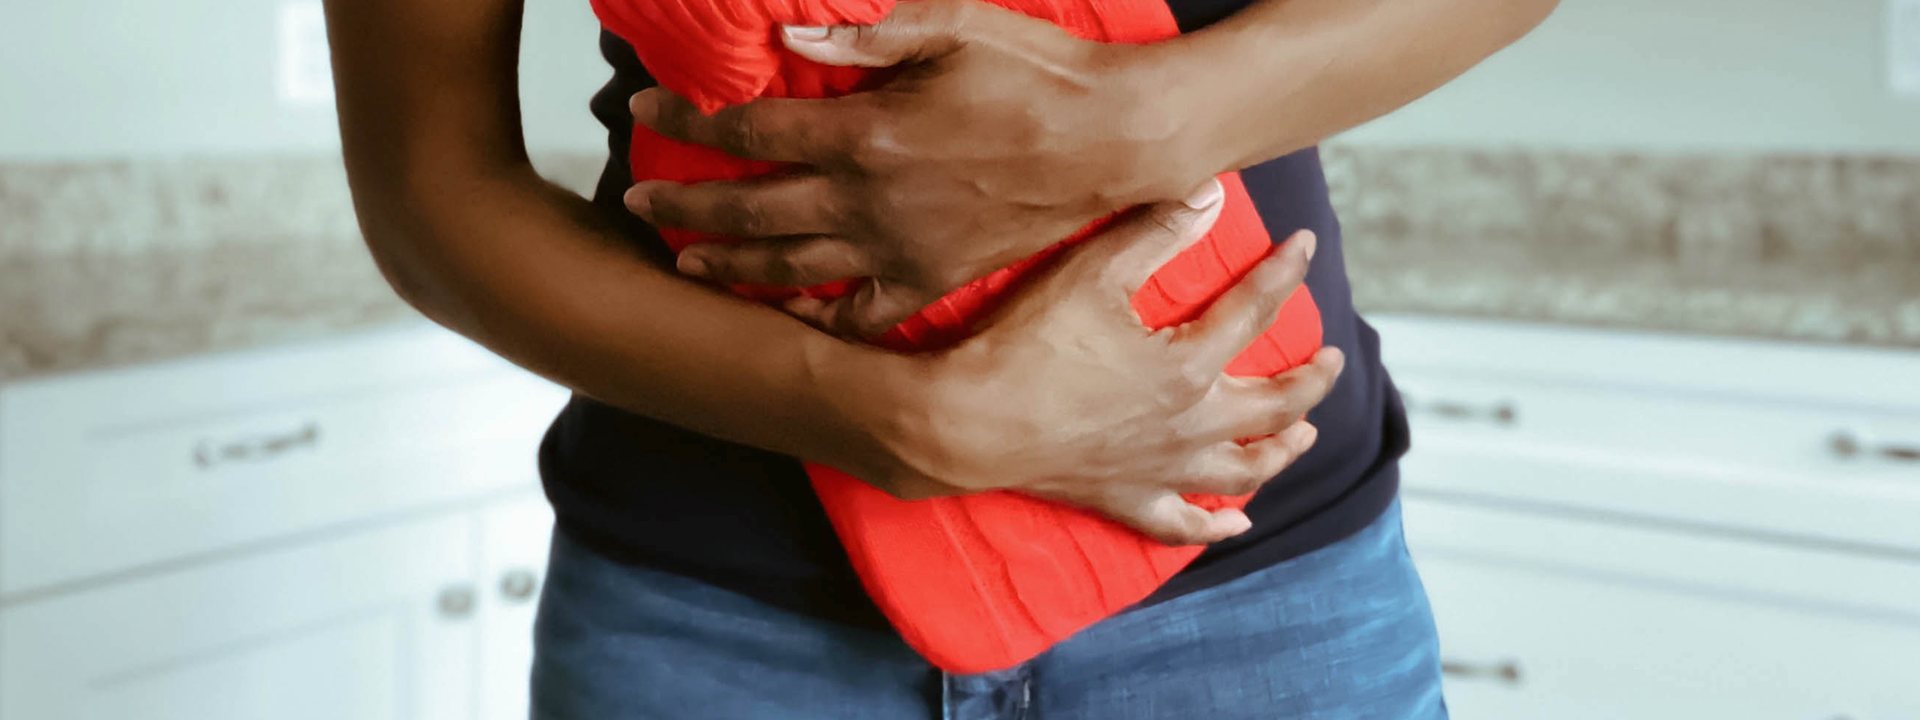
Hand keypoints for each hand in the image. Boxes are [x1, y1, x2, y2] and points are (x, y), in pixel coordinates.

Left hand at [625, 0, 1212, 336]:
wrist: (1119, 139)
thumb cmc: (1041, 73)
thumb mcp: (951, 26)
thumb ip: (862, 37)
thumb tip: (787, 40)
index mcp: (867, 134)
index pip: (749, 131)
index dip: (689, 120)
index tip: (650, 109)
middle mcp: (871, 202)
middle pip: (749, 207)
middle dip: (684, 201)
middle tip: (640, 196)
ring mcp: (902, 250)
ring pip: (790, 266)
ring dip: (729, 261)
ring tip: (687, 256)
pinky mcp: (937, 279)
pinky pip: (862, 313)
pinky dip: (817, 318)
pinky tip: (787, 314)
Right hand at [864, 183, 1342, 545]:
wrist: (972, 424)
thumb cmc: (1028, 344)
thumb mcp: (1092, 273)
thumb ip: (1155, 232)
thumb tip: (1211, 196)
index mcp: (1189, 363)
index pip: (1255, 309)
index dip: (1284, 271)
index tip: (1304, 245)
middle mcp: (1191, 423)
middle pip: (1273, 404)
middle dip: (1310, 380)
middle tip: (1331, 360)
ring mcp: (1162, 468)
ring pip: (1244, 468)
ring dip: (1281, 451)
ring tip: (1301, 435)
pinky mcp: (1127, 499)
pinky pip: (1184, 523)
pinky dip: (1216, 526)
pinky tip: (1238, 524)